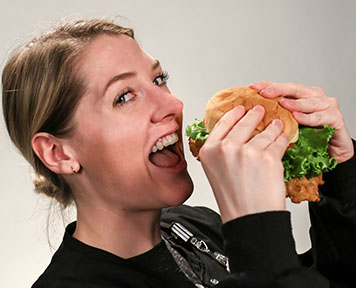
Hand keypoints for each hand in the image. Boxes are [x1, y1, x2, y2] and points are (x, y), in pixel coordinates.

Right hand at [199, 105, 288, 222]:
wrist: (249, 218)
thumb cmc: (233, 199)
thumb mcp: (216, 171)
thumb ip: (221, 150)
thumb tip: (236, 133)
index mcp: (209, 151)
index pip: (222, 124)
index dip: (233, 114)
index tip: (240, 108)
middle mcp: (226, 148)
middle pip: (244, 123)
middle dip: (255, 114)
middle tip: (260, 110)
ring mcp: (247, 152)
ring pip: (264, 132)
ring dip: (273, 128)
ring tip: (277, 125)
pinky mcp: (267, 157)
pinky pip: (278, 142)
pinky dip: (283, 139)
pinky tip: (284, 137)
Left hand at [250, 81, 353, 162]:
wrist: (334, 150)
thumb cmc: (310, 138)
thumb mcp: (290, 125)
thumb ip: (277, 117)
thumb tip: (252, 118)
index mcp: (302, 96)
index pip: (282, 88)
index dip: (267, 86)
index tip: (252, 86)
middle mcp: (314, 96)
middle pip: (293, 90)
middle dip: (277, 90)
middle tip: (264, 93)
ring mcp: (326, 105)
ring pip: (308, 102)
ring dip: (293, 103)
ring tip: (281, 104)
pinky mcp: (335, 118)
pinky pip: (319, 117)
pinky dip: (308, 117)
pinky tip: (297, 117)